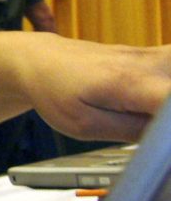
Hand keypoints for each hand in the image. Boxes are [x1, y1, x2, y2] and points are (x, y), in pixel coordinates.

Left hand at [21, 39, 170, 141]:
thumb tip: (167, 143)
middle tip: (142, 126)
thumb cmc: (56, 91)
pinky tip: (157, 109)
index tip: (164, 143)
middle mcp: (152, 64)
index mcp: (131, 83)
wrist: (43, 60)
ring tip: (141, 117)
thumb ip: (134, 132)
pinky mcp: (163, 56)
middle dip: (169, 122)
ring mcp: (159, 56)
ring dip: (168, 110)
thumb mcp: (85, 125)